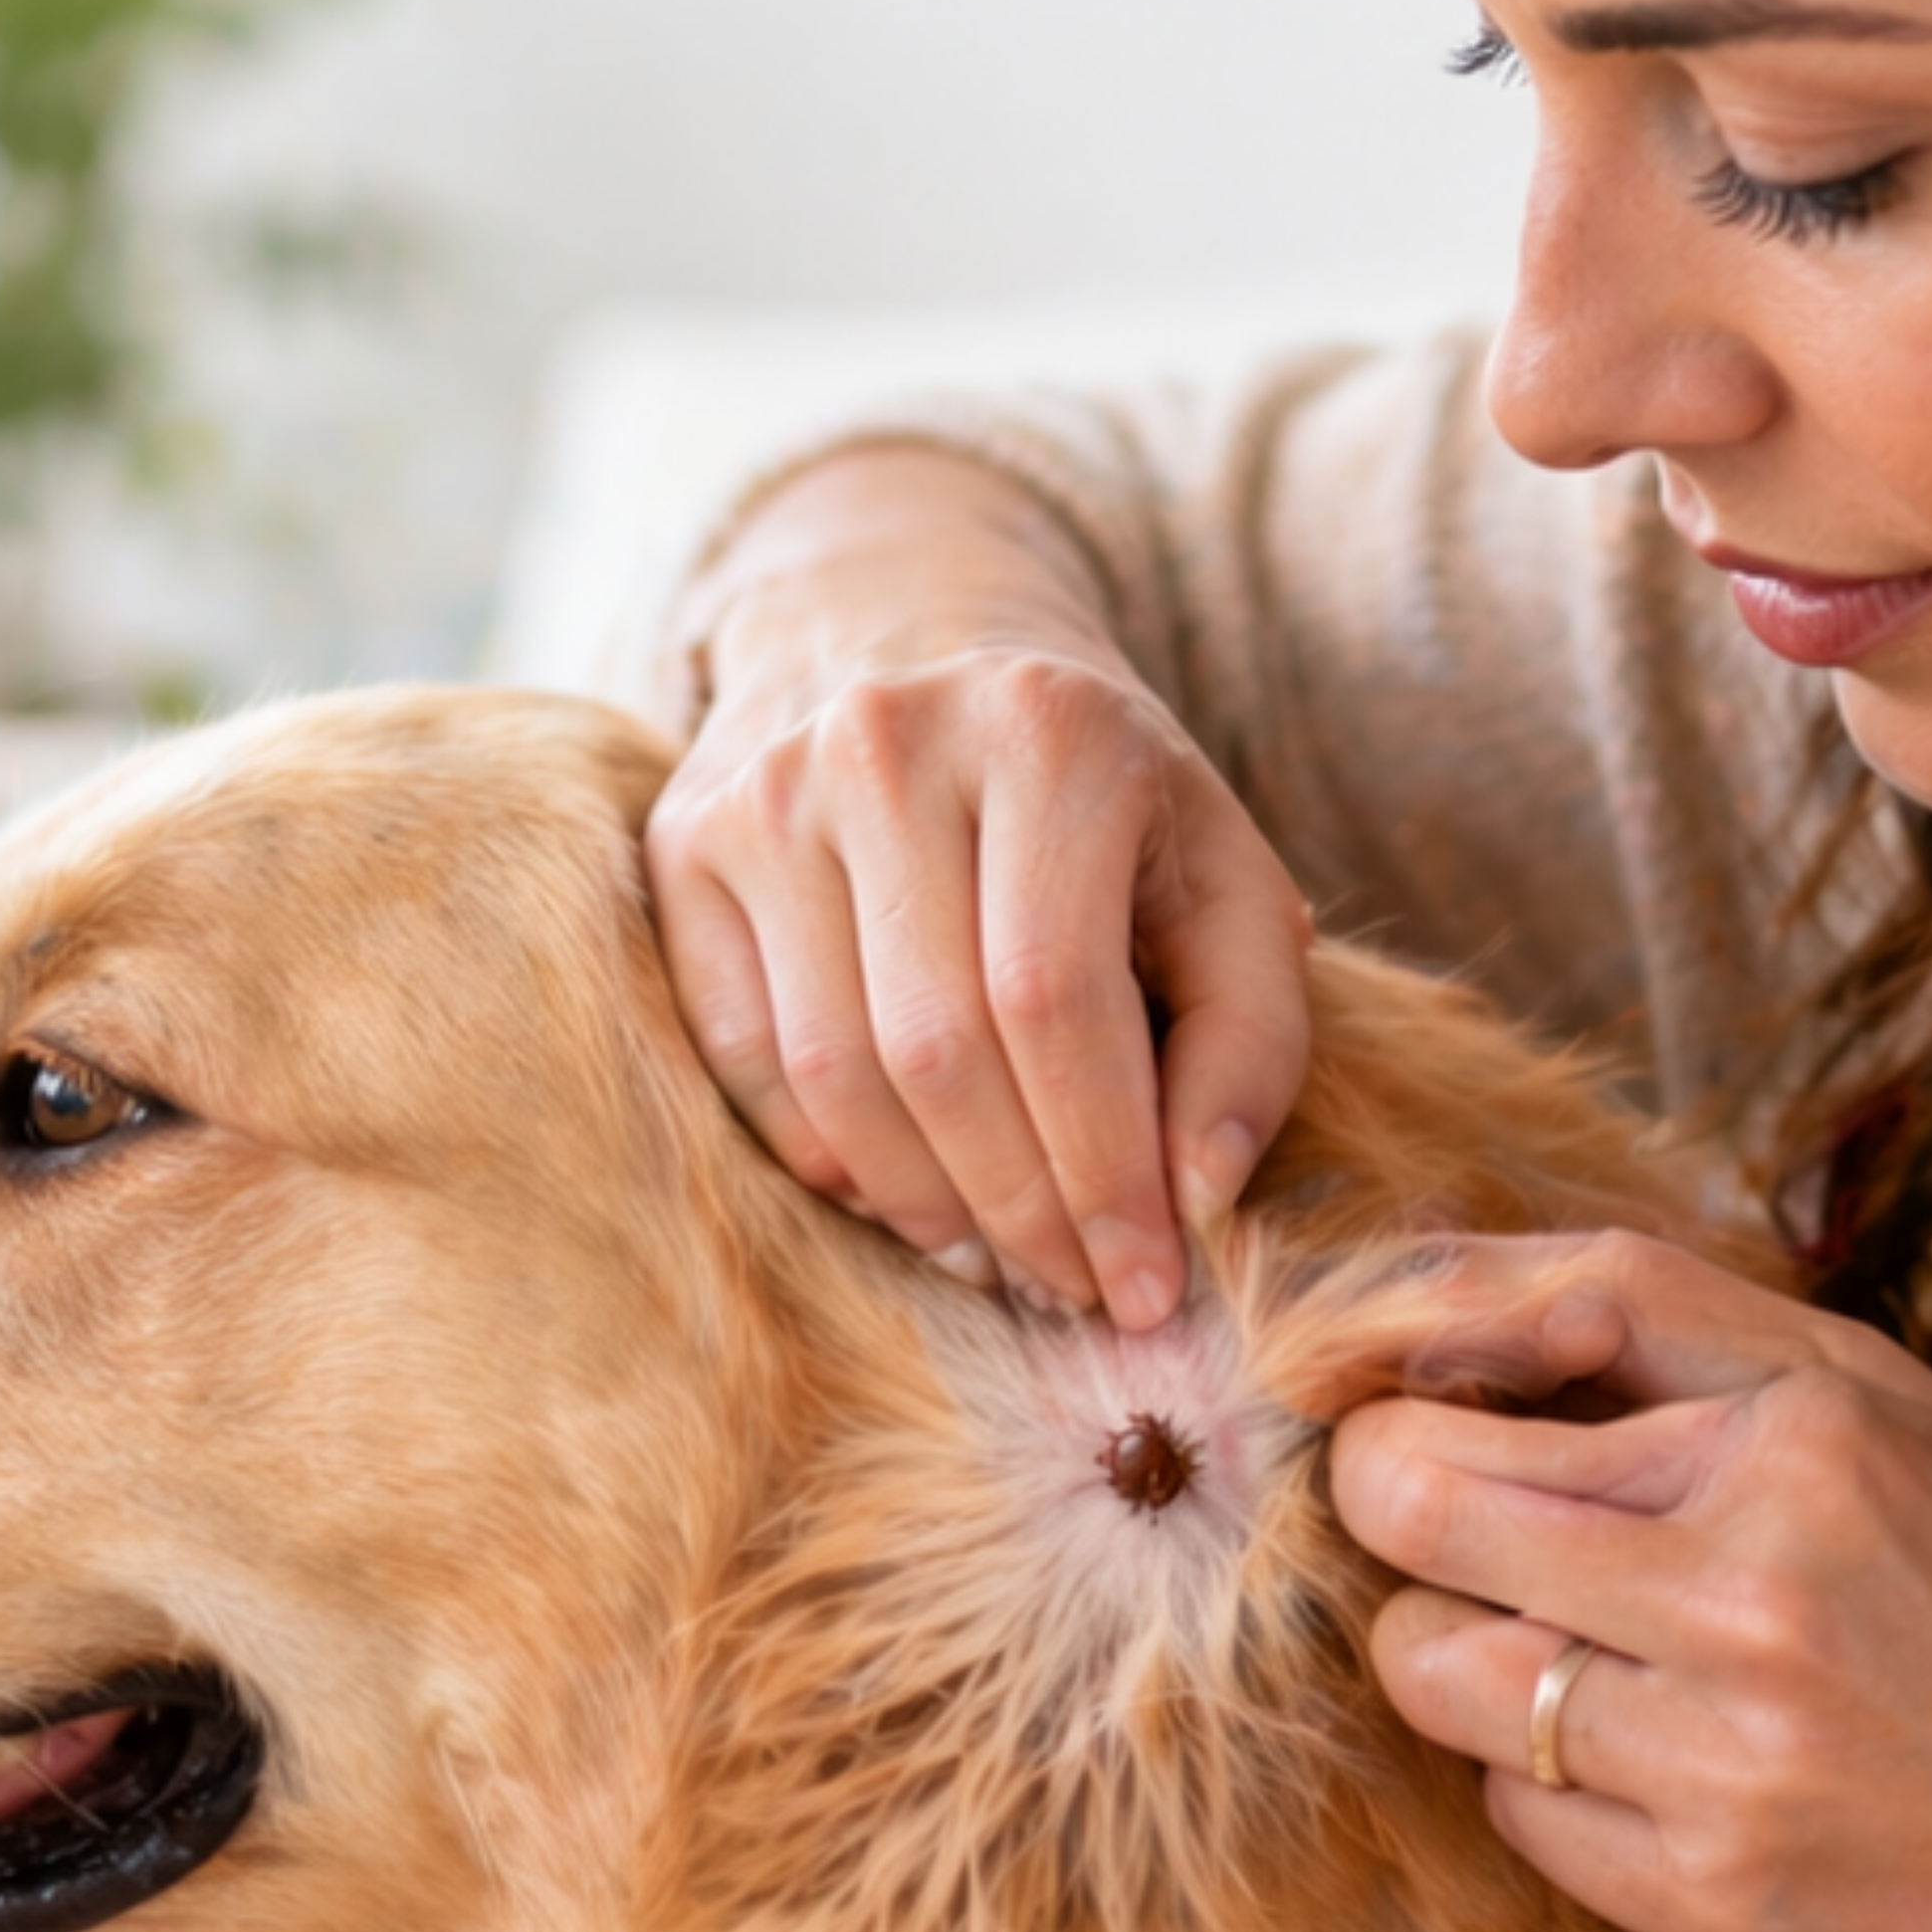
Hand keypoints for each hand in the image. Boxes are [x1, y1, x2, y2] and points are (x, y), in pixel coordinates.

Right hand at [649, 541, 1313, 1332]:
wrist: (917, 639)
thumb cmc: (1103, 800)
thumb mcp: (1222, 877)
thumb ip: (1250, 1033)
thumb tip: (1189, 1197)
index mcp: (1047, 729)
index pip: (1057, 999)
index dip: (1103, 1168)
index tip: (1146, 1286)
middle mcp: (884, 741)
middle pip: (936, 1048)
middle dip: (1019, 1207)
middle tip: (1074, 1291)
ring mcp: (763, 790)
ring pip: (830, 1071)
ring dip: (923, 1206)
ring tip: (999, 1258)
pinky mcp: (681, 845)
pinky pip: (744, 1058)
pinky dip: (828, 1159)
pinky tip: (906, 1195)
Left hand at [1326, 1229, 1931, 1931]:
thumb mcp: (1855, 1386)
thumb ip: (1616, 1303)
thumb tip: (1381, 1288)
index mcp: (1791, 1451)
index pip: (1439, 1419)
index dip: (1390, 1416)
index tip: (1410, 1422)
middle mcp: (1753, 1606)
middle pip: (1402, 1527)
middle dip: (1401, 1515)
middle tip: (1480, 1530)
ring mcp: (1730, 1771)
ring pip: (1430, 1674)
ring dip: (1470, 1650)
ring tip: (1593, 1644)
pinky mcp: (1715, 1908)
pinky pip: (1509, 1812)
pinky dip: (1551, 1780)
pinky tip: (1668, 1760)